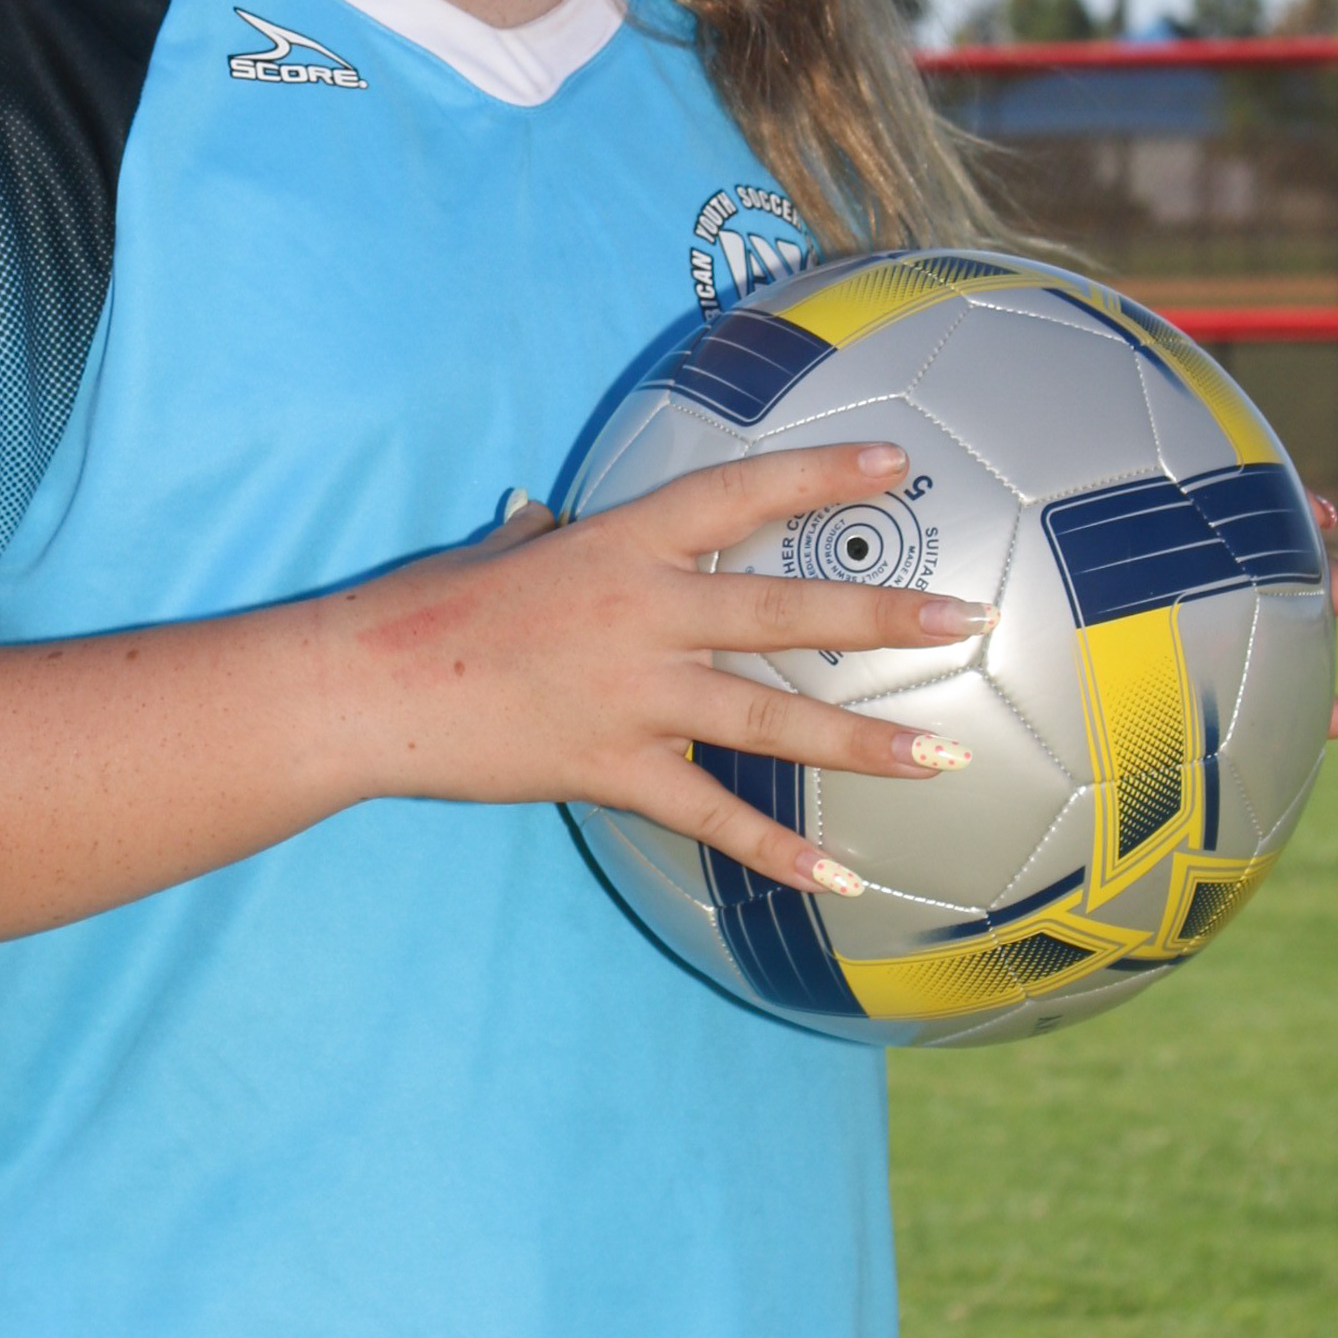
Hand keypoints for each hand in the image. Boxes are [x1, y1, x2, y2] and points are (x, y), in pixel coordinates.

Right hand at [326, 440, 990, 895]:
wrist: (368, 686)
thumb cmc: (428, 608)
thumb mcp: (499, 554)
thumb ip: (539, 537)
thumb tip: (538, 516)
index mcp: (620, 543)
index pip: (737, 494)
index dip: (817, 474)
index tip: (893, 463)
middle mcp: (641, 611)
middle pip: (783, 607)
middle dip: (883, 613)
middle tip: (969, 617)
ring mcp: (632, 693)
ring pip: (770, 716)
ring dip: (863, 740)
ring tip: (943, 755)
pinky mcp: (610, 767)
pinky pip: (711, 814)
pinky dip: (777, 847)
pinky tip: (842, 874)